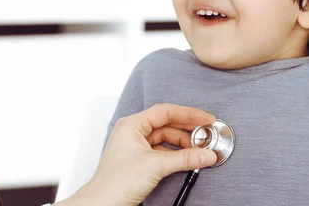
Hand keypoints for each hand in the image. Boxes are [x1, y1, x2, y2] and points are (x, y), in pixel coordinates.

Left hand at [56, 103, 217, 205]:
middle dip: (187, 130)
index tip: (206, 119)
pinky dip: (175, 153)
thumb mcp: (156, 166)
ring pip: (165, 138)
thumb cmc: (116, 182)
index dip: (188, 114)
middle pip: (166, 123)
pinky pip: (161, 150)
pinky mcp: (139, 158)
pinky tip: (187, 158)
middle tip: (207, 134)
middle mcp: (133, 131)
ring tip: (199, 149)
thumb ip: (184, 158)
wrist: (102, 204)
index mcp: (132, 124)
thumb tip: (206, 154)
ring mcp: (135, 144)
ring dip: (182, 143)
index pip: (165, 112)